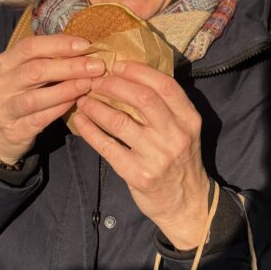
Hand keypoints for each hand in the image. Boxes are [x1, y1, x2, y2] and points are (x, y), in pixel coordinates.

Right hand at [0, 34, 105, 163]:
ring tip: (88, 84)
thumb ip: (45, 61)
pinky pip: (40, 119)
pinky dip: (60, 109)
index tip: (85, 45)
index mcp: (2, 64)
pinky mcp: (14, 130)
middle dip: (69, 67)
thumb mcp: (22, 73)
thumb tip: (82, 49)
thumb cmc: (17, 95)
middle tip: (96, 66)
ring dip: (66, 89)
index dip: (58, 44)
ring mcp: (4, 109)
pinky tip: (76, 102)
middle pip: (35, 71)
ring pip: (36, 98)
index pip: (29, 47)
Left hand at [72, 61, 210, 249]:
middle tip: (96, 81)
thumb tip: (130, 77)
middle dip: (114, 85)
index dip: (138, 71)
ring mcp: (157, 156)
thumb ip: (166, 107)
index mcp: (189, 119)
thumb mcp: (185, 131)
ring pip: (120, 121)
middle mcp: (176, 136)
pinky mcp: (138, 174)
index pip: (165, 85)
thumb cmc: (180, 161)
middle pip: (142, 98)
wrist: (186, 204)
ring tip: (83, 98)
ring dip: (96, 106)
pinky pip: (107, 146)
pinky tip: (80, 120)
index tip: (117, 65)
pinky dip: (90, 130)